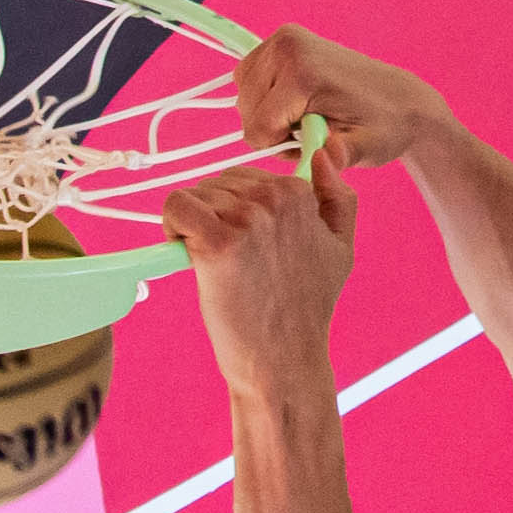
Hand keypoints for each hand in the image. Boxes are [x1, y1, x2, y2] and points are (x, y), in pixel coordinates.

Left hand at [168, 161, 360, 389]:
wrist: (283, 359)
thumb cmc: (307, 307)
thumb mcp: (341, 247)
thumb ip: (338, 197)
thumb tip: (324, 153)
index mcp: (300, 194)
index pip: (246, 177)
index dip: (237, 210)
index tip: (244, 244)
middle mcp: (274, 199)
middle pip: (218, 184)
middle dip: (215, 215)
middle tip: (228, 257)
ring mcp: (245, 220)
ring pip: (196, 196)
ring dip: (194, 226)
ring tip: (212, 263)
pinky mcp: (216, 243)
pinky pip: (176, 207)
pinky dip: (172, 226)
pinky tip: (186, 254)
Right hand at [238, 26, 452, 172]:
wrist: (400, 98)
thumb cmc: (385, 127)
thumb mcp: (368, 148)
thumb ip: (342, 155)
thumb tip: (324, 158)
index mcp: (304, 73)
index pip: (257, 128)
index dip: (279, 146)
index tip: (311, 140)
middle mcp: (288, 46)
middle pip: (245, 110)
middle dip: (273, 128)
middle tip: (313, 127)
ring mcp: (283, 38)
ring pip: (243, 95)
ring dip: (268, 112)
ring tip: (307, 115)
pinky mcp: (281, 37)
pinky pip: (248, 78)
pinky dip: (265, 96)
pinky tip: (296, 102)